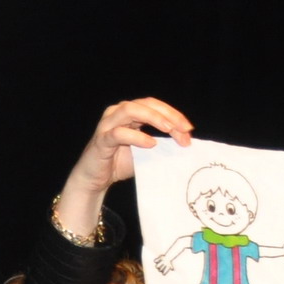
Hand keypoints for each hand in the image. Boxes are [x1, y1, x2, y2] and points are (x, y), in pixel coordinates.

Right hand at [58, 97, 195, 235]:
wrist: (94, 180)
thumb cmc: (118, 163)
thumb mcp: (145, 152)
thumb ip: (161, 144)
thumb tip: (185, 141)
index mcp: (129, 113)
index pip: (154, 105)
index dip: (173, 113)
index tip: (188, 129)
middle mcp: (117, 113)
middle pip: (146, 103)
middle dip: (168, 115)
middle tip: (184, 129)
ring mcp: (107, 124)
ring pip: (131, 110)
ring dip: (153, 118)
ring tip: (169, 129)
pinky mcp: (101, 139)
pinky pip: (119, 133)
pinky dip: (137, 137)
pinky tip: (150, 144)